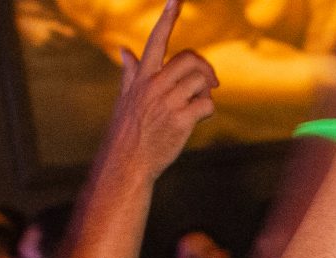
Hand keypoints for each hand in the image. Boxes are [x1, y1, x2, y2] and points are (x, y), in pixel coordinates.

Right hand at [105, 0, 218, 180]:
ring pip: (201, 82)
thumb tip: (124, 49)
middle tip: (211, 82)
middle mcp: (154, 85)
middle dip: (205, 69)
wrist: (128, 161)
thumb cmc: (129, 129)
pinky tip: (198, 118)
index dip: (167, 18)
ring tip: (197, 105)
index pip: (156, 40)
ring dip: (206, 92)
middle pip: (190, 60)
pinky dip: (208, 110)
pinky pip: (207, 104)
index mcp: (142, 76)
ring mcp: (168, 102)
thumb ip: (130, 72)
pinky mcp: (181, 120)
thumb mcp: (126, 97)